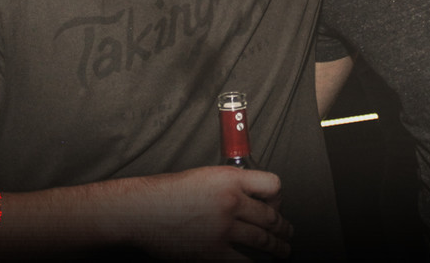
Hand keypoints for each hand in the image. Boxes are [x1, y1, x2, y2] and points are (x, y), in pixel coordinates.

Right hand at [125, 166, 291, 259]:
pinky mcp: (212, 252)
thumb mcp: (206, 176)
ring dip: (277, 248)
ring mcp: (223, 229)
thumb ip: (231, 184)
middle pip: (271, 217)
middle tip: (287, 233)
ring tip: (283, 251)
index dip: (279, 197)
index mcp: (231, 179)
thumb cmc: (169, 192)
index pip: (274, 185)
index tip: (278, 205)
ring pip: (263, 241)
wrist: (141, 210)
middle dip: (283, 228)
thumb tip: (252, 199)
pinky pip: (244, 262)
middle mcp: (231, 202)